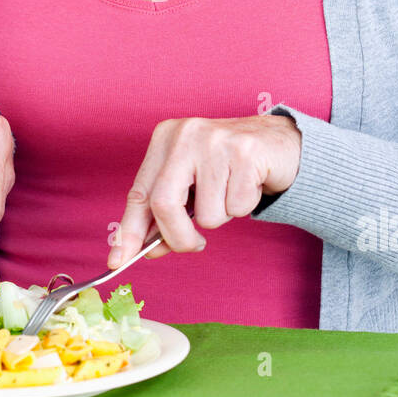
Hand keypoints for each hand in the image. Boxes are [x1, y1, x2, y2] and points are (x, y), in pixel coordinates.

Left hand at [108, 114, 301, 268]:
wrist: (279, 143)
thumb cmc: (228, 168)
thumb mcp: (191, 184)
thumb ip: (166, 213)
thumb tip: (146, 250)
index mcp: (164, 138)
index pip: (139, 193)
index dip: (129, 231)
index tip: (118, 262)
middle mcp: (185, 134)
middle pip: (164, 204)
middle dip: (177, 237)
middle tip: (195, 245)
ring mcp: (215, 141)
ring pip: (206, 214)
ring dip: (221, 217)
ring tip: (231, 191)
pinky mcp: (245, 152)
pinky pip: (236, 207)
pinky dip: (243, 206)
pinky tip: (249, 183)